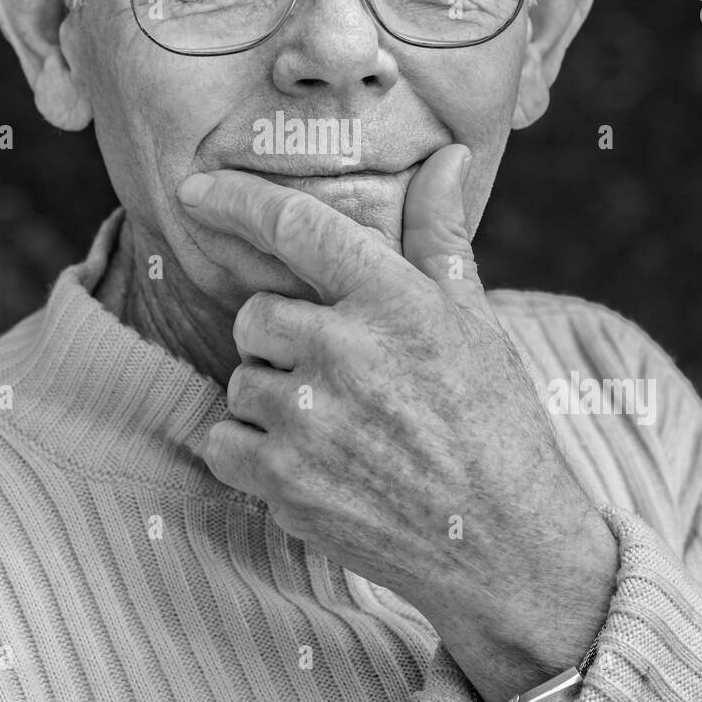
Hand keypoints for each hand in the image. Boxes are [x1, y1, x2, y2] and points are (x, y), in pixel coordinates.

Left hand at [177, 144, 618, 701]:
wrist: (506, 545)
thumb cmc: (495, 420)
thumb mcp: (474, 319)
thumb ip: (439, 234)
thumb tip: (445, 156)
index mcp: (392, 299)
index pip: (294, 226)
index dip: (236, 200)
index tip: (195, 190)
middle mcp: (343, 350)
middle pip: (255, 316)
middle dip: (282, 339)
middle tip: (338, 373)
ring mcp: (308, 420)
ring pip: (241, 382)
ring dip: (273, 400)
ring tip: (341, 429)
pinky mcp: (284, 482)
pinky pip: (223, 441)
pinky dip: (251, 453)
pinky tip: (311, 464)